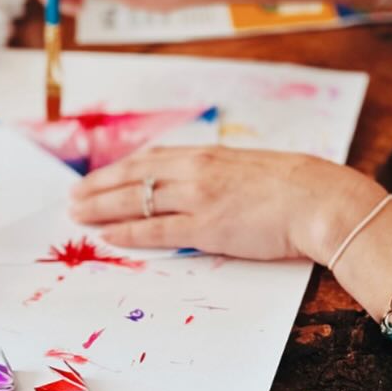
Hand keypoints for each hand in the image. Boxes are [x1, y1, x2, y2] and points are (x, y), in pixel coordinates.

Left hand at [70, 145, 382, 263]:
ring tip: (77, 216)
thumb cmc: (293, 186)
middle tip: (72, 197)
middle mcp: (194, 170)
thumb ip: (217, 173)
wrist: (319, 198)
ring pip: (135, 201)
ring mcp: (197, 198)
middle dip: (98, 187)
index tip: (96, 177)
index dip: (116, 170)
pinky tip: (107, 236)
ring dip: (102, 208)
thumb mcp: (247, 168)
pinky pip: (156, 230)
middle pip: (132, 177)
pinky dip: (127, 233)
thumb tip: (197, 184)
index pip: (148, 160)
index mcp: (205, 154)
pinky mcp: (206, 227)